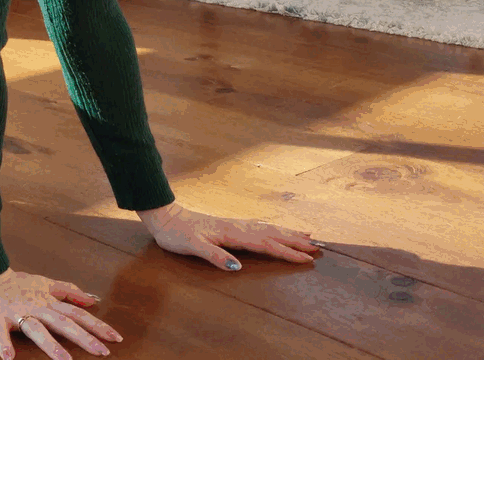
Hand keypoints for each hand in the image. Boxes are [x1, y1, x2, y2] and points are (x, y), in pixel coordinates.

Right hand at [0, 267, 123, 359]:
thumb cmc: (14, 284)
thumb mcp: (45, 284)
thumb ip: (69, 291)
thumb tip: (93, 298)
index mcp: (48, 301)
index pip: (77, 313)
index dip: (96, 325)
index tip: (115, 338)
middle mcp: (36, 307)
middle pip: (62, 323)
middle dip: (83, 338)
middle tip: (101, 352)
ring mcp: (16, 312)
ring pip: (36, 329)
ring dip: (49, 345)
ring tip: (64, 361)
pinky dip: (3, 344)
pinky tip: (9, 358)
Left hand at [136, 201, 321, 269]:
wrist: (164, 217)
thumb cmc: (176, 234)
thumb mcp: (192, 246)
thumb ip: (215, 256)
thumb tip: (238, 267)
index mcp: (233, 234)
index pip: (266, 245)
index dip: (287, 252)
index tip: (307, 259)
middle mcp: (238, 227)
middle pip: (273, 234)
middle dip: (296, 241)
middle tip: (319, 247)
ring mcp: (234, 224)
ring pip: (268, 228)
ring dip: (288, 232)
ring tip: (307, 235)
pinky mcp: (229, 225)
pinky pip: (259, 226)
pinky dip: (273, 228)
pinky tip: (276, 229)